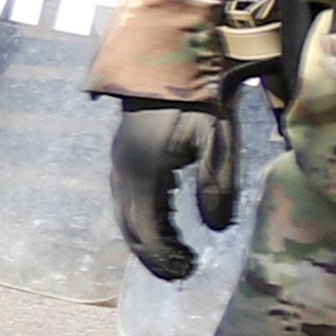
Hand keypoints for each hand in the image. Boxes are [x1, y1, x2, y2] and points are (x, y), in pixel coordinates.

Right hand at [111, 95, 244, 280]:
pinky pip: (128, 201)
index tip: (188, 269)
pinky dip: (146, 221)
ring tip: (179, 254)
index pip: (146, 230)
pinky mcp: (125, 160)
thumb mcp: (215, 142)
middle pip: (130, 229)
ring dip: (149, 240)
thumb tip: (216, 229)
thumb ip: (215, 186)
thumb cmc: (197, 103)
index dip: (164, 255)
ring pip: (126, 217)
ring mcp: (120, 167)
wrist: (168, 64)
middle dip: (153, 255)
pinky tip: (169, 224)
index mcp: (143, 175)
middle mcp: (123, 175)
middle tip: (183, 270)